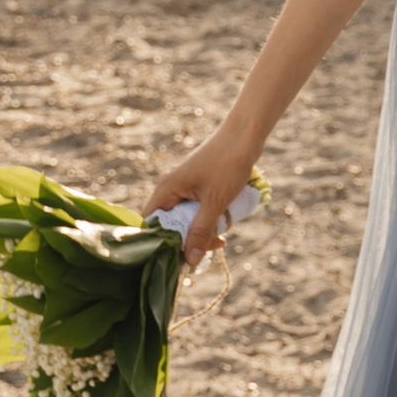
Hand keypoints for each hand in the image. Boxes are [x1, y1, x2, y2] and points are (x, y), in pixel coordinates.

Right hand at [145, 124, 257, 269]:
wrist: (245, 135)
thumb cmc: (228, 165)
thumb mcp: (215, 203)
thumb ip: (201, 232)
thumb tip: (190, 261)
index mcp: (165, 189)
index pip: (150, 223)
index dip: (160, 243)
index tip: (180, 257)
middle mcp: (169, 188)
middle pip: (169, 224)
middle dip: (189, 238)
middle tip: (212, 245)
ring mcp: (183, 186)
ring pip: (185, 218)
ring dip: (202, 229)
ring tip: (222, 234)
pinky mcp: (196, 186)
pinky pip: (196, 209)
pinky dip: (208, 218)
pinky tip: (224, 221)